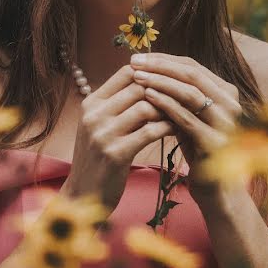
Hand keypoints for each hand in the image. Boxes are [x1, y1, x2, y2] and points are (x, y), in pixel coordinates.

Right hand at [60, 65, 174, 210]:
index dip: (151, 73)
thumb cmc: (98, 158)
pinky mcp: (116, 154)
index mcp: (91, 104)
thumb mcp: (99, 127)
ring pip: (145, 107)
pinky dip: (167, 128)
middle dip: (164, 91)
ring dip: (167, 109)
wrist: (83, 195)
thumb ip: (117, 106)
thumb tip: (148, 83)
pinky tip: (177, 130)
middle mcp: (94, 115)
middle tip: (184, 96)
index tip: (170, 81)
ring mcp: (103, 134)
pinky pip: (150, 132)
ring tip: (182, 114)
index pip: (125, 72)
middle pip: (138, 87)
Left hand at [130, 53, 242, 198]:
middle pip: (192, 75)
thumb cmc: (198, 149)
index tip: (139, 57)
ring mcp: (226, 123)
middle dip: (160, 66)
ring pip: (190, 93)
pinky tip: (146, 97)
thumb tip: (150, 68)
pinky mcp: (215, 142)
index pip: (193, 67)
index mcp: (227, 93)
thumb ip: (179, 95)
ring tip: (136, 76)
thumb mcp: (191, 116)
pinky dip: (165, 105)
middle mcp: (232, 104)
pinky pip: (186, 118)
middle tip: (134, 62)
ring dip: (160, 81)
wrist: (216, 190)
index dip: (164, 60)